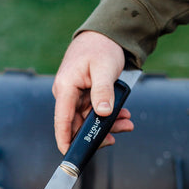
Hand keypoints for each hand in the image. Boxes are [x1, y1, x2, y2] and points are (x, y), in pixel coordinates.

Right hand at [52, 31, 133, 153]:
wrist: (104, 35)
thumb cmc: (101, 47)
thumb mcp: (104, 68)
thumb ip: (103, 91)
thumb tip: (103, 113)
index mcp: (66, 88)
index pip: (62, 120)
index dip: (65, 140)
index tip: (69, 154)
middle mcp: (67, 95)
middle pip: (78, 124)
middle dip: (97, 132)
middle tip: (116, 135)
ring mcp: (76, 97)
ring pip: (89, 120)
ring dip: (107, 124)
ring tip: (125, 123)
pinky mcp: (84, 98)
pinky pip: (95, 113)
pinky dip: (108, 116)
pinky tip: (122, 116)